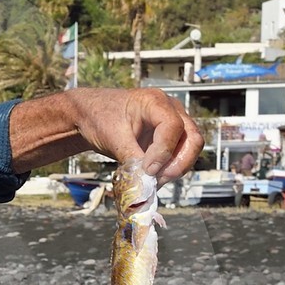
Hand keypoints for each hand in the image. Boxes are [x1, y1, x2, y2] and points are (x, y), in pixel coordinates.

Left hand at [8, 87, 203, 182]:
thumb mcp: (113, 138)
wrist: (92, 115)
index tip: (147, 170)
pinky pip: (180, 156)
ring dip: (174, 169)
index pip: (173, 127)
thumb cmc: (100, 118)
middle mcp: (171, 109)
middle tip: (156, 180)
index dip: (163, 152)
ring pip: (189, 150)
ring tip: (151, 181)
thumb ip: (131, 159)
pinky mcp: (170, 138)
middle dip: (177, 164)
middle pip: (192, 139)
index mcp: (155, 101)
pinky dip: (169, 169)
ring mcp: (174, 123)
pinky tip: (152, 178)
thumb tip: (145, 183)